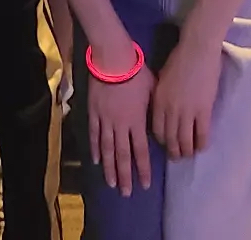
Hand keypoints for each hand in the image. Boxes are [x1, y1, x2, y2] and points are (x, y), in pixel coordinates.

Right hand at [86, 60, 154, 196]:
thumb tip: (157, 124)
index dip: (142, 169)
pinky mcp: (93, 110)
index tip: (144, 184)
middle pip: (122, 155)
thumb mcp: (152, 91)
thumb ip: (152, 110)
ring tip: (111, 183)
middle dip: (125, 175)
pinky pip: (94, 133)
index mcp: (136, 121)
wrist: (112, 57)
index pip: (140, 151)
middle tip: (126, 193)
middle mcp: (120, 124)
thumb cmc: (136, 71)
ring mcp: (104, 118)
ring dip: (109, 167)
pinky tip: (95, 160)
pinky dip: (95, 147)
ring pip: (106, 148)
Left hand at [150, 35, 221, 159]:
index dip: (162, 140)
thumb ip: (161, 97)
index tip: (166, 144)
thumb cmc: (179, 60)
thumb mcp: (163, 79)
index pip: (157, 129)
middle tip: (177, 156)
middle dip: (173, 151)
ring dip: (187, 151)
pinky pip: (202, 135)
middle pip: (170, 138)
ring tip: (189, 154)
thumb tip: (163, 112)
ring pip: (185, 141)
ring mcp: (187, 111)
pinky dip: (201, 144)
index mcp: (158, 100)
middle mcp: (170, 109)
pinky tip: (202, 147)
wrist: (197, 50)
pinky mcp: (204, 111)